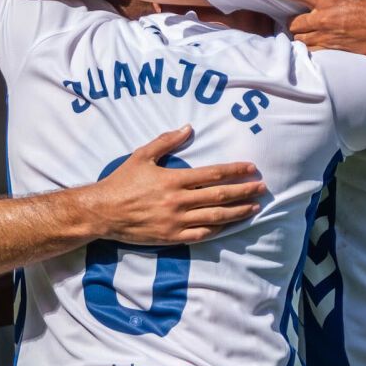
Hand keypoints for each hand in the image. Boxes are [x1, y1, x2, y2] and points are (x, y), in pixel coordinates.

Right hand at [89, 126, 265, 242]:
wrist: (103, 212)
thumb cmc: (122, 181)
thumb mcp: (142, 155)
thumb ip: (166, 141)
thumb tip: (188, 128)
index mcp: (174, 179)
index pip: (213, 174)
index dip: (235, 171)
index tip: (251, 168)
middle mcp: (179, 201)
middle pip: (220, 196)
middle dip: (244, 191)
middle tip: (262, 188)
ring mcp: (176, 221)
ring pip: (215, 217)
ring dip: (238, 212)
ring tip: (254, 207)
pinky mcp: (171, 237)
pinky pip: (201, 235)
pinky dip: (218, 230)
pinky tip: (229, 225)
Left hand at [252, 0, 365, 59]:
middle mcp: (324, 16)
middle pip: (293, 23)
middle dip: (296, 25)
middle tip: (308, 24)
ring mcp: (328, 36)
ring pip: (300, 40)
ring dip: (304, 39)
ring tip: (319, 36)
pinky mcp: (335, 51)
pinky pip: (313, 53)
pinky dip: (314, 51)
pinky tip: (324, 47)